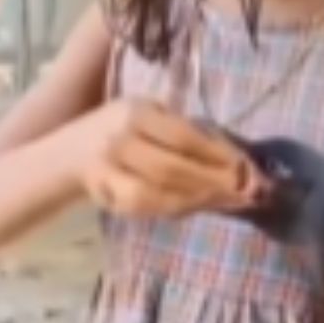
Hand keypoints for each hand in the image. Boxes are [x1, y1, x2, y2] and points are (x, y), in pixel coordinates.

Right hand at [73, 99, 260, 217]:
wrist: (72, 152)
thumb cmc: (128, 128)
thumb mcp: (154, 115)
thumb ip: (191, 133)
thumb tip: (243, 164)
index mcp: (135, 113)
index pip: (183, 137)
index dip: (218, 155)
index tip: (249, 167)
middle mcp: (117, 141)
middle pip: (173, 169)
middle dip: (216, 182)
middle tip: (251, 192)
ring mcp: (107, 172)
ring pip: (160, 194)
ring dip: (203, 201)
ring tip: (235, 202)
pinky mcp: (107, 197)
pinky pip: (149, 208)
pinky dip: (182, 209)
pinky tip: (208, 206)